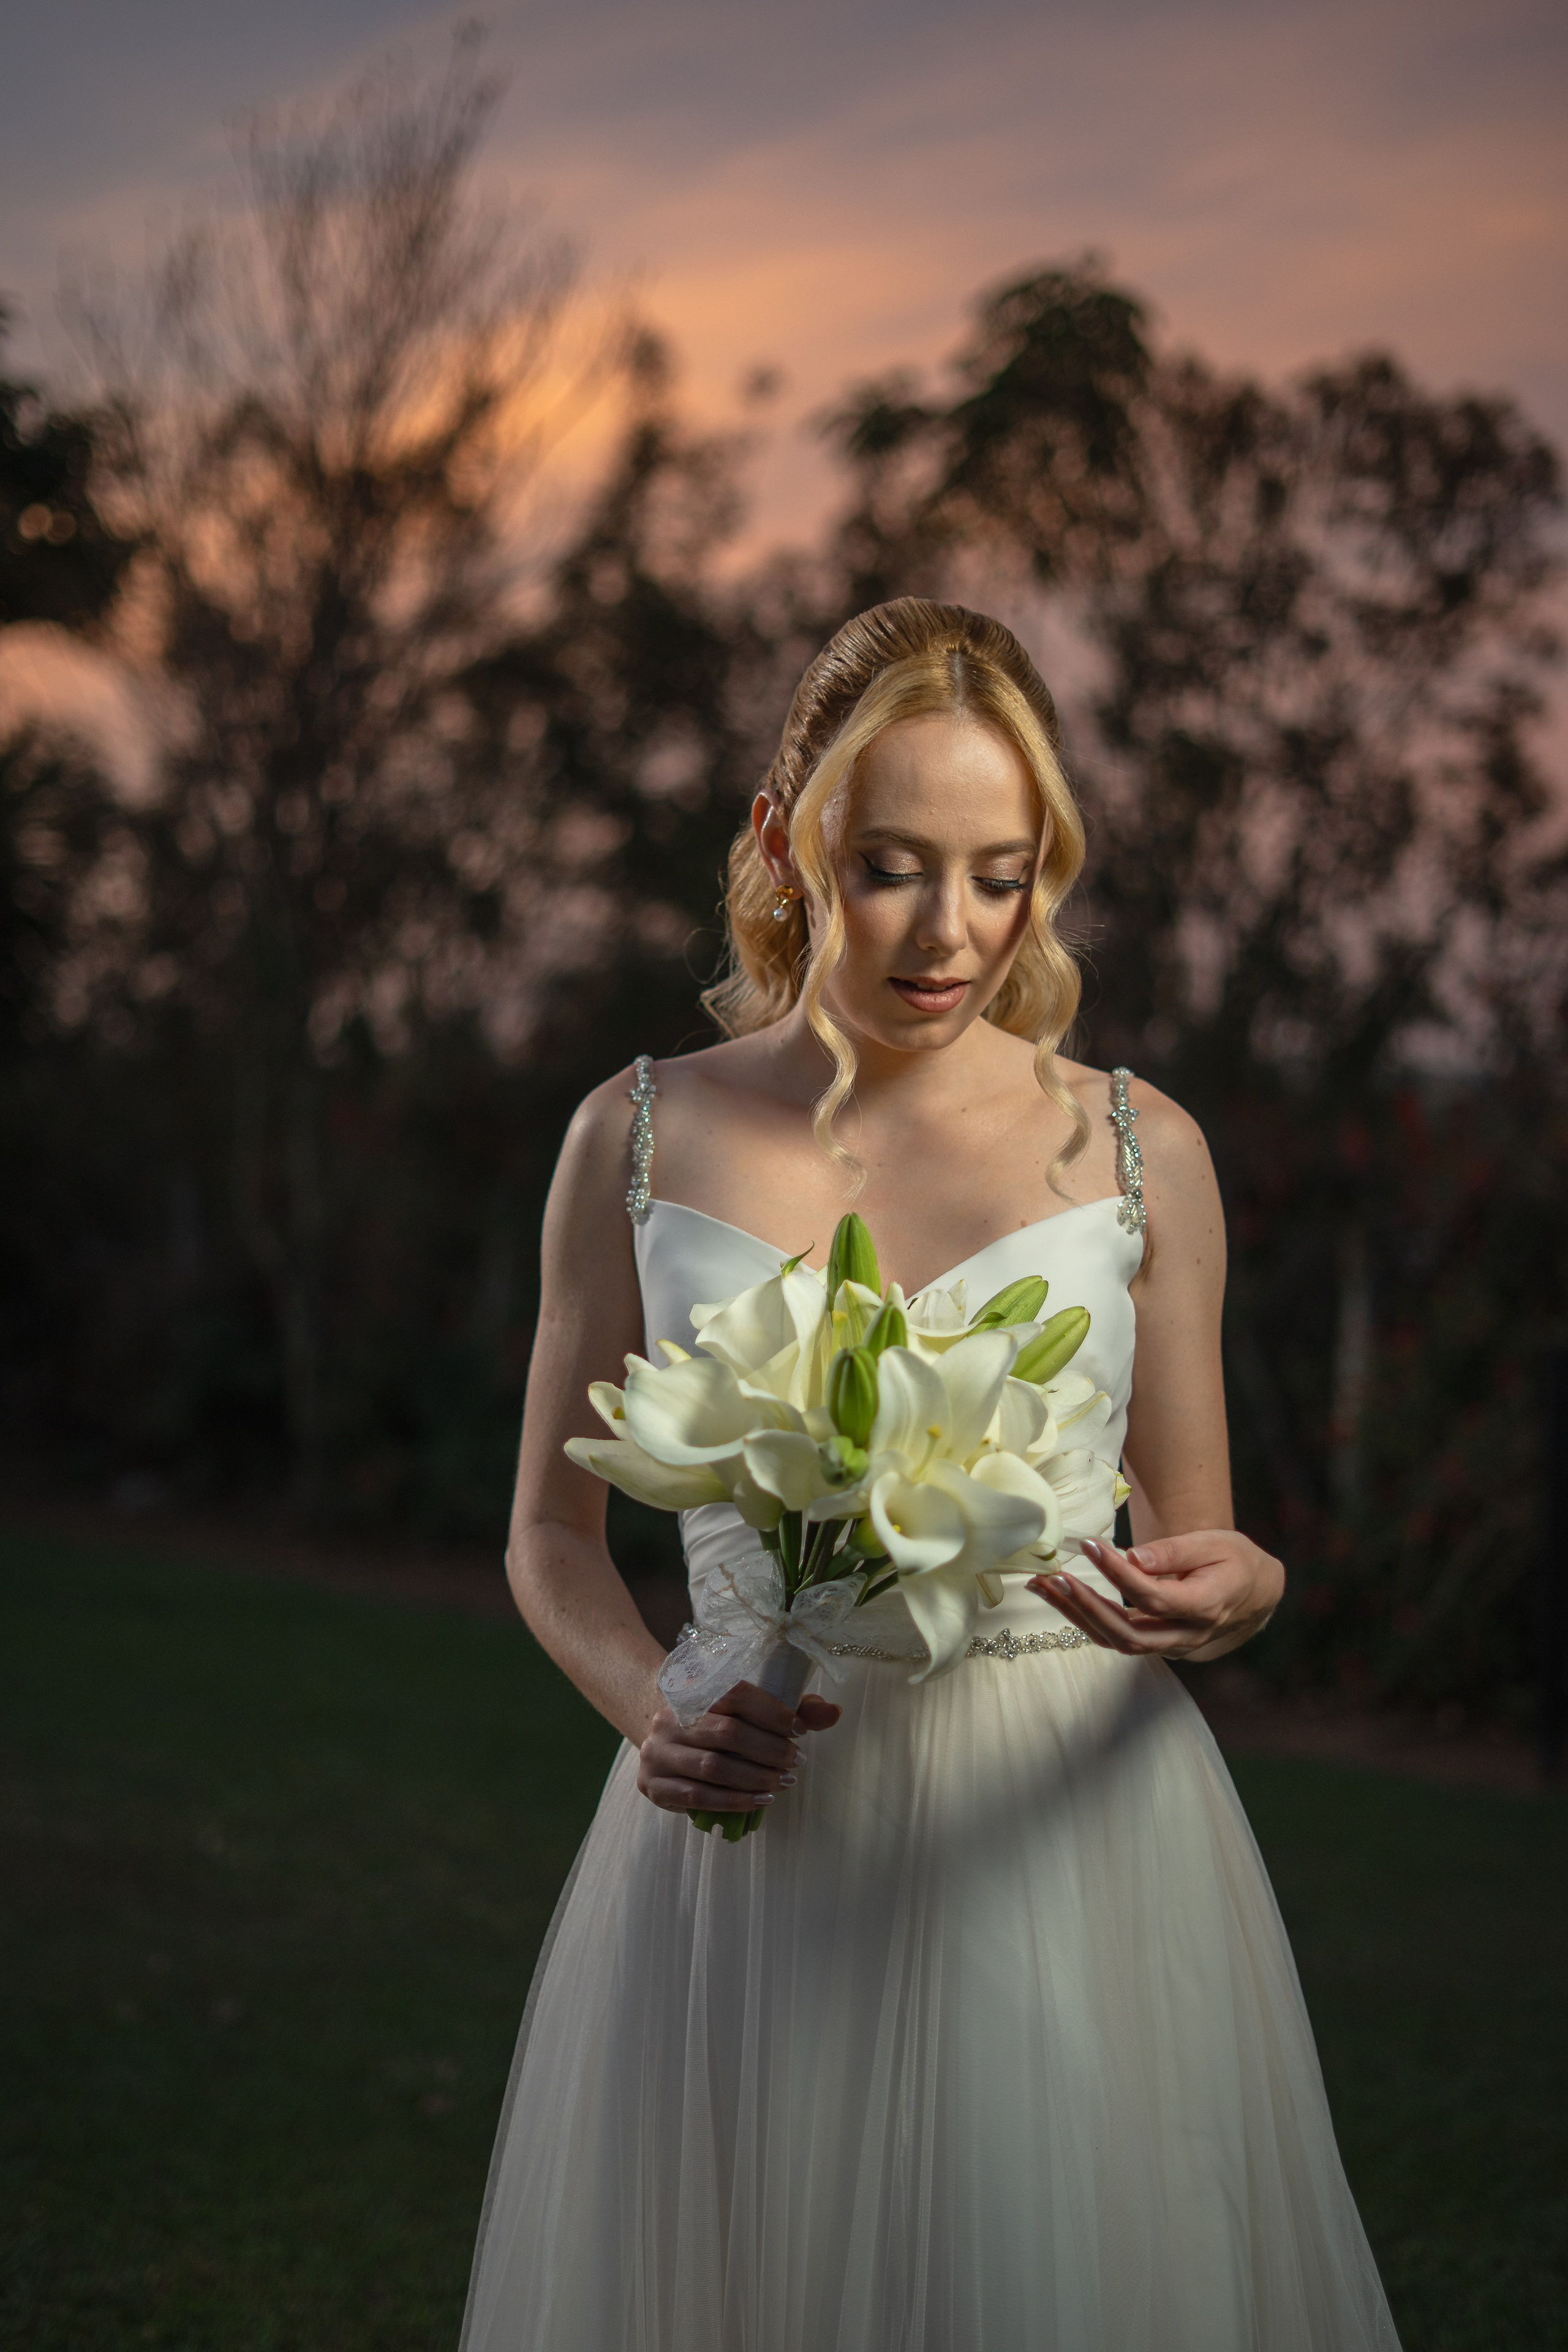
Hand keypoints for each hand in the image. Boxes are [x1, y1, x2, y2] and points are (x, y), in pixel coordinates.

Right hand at [637, 1681, 841, 1814]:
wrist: (663, 1737)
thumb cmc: (716, 1722)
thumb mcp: (750, 1710)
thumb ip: (793, 1710)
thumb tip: (834, 1713)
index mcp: (695, 1690)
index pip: (737, 1694)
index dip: (772, 1712)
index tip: (800, 1730)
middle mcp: (671, 1717)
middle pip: (728, 1733)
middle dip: (769, 1750)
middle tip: (796, 1762)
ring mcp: (658, 1751)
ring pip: (713, 1767)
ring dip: (755, 1778)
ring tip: (783, 1783)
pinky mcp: (653, 1784)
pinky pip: (697, 1797)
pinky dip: (734, 1801)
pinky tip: (760, 1800)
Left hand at [1027, 1530, 1283, 1661]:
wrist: (1255, 1592)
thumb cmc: (1236, 1561)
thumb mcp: (1215, 1544)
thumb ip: (1174, 1552)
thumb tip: (1132, 1557)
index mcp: (1205, 1607)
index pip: (1153, 1596)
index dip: (1118, 1574)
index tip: (1089, 1545)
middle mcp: (1186, 1635)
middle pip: (1129, 1633)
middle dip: (1086, 1606)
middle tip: (1053, 1576)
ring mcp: (1171, 1646)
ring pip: (1117, 1641)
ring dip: (1076, 1616)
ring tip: (1042, 1586)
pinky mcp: (1157, 1644)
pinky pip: (1117, 1638)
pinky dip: (1085, 1620)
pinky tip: (1059, 1596)